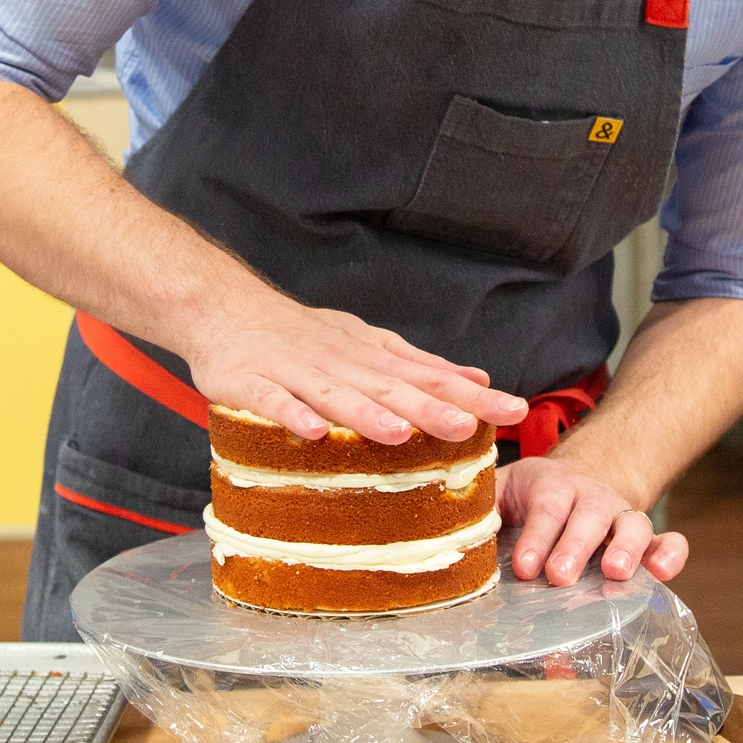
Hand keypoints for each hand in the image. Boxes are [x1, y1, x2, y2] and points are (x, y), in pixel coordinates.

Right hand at [185, 291, 525, 443]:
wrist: (226, 307)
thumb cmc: (304, 335)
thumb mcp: (369, 343)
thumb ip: (420, 365)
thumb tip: (478, 378)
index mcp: (371, 356)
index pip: (430, 376)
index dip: (472, 394)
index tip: (516, 410)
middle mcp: (341, 363)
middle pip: (390, 387)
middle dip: (430, 407)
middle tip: (471, 425)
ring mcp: (295, 372)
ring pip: (335, 395)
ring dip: (366, 414)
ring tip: (398, 434)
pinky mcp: (250, 383)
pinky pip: (272, 401)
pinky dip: (291, 414)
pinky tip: (311, 433)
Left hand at [499, 455, 688, 586]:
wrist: (578, 478)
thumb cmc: (531, 495)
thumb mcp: (502, 489)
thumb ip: (480, 508)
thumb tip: (450, 532)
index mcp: (552, 486)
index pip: (546, 509)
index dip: (536, 537)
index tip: (521, 567)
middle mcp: (591, 499)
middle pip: (588, 517)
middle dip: (574, 547)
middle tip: (559, 576)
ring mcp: (622, 517)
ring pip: (633, 525)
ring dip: (627, 549)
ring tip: (615, 573)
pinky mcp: (645, 538)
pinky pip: (666, 540)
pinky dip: (670, 554)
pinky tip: (664, 574)